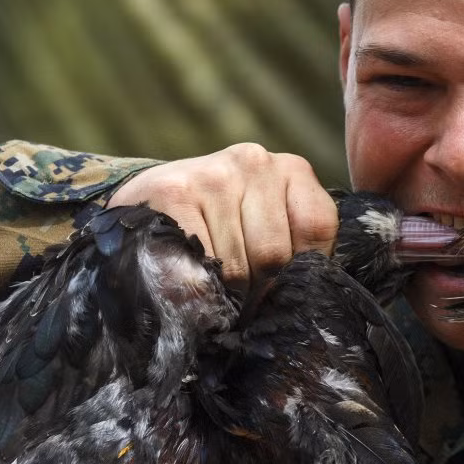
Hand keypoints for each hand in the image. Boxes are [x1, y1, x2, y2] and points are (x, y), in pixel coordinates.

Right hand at [107, 144, 337, 290]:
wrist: (147, 202)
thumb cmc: (221, 227)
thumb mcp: (268, 228)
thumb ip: (295, 252)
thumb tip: (304, 301)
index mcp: (291, 170)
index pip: (316, 228)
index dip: (298, 270)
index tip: (278, 284)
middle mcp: (255, 161)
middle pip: (274, 255)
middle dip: (259, 290)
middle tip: (241, 297)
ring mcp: (213, 174)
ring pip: (236, 268)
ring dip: (227, 295)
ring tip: (215, 287)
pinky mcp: (174, 193)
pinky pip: (198, 266)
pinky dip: (197, 290)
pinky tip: (189, 277)